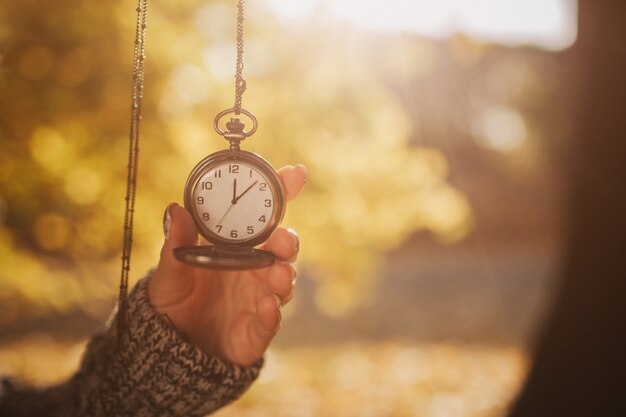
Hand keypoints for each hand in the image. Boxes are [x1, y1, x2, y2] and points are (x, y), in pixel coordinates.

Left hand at [149, 165, 306, 366]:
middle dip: (288, 240)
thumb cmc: (176, 296)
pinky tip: (267, 306)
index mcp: (238, 245)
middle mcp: (254, 267)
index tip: (295, 175)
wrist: (171, 343)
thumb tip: (174, 210)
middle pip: (282, 249)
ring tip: (279, 272)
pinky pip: (270, 321)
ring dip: (285, 275)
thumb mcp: (170, 269)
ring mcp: (260, 296)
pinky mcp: (258, 328)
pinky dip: (272, 313)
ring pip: (283, 282)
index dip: (283, 193)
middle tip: (284, 238)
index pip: (265, 215)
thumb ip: (176, 244)